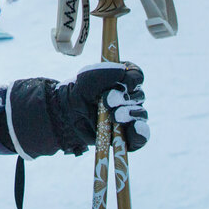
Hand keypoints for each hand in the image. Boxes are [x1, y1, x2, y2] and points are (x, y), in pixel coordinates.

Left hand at [2, 62, 147, 158]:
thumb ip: (106, 72)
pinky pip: (141, 136)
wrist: (67, 115)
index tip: (125, 83)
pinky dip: (139, 134)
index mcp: (122, 78)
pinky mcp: (128, 134)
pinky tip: (133, 129)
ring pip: (140, 114)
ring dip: (128, 115)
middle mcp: (129, 96)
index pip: (137, 75)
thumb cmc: (79, 91)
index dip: (133, 78)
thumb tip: (124, 72)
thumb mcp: (87, 77)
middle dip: (124, 99)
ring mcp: (130, 115)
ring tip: (113, 117)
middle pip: (138, 96)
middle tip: (106, 101)